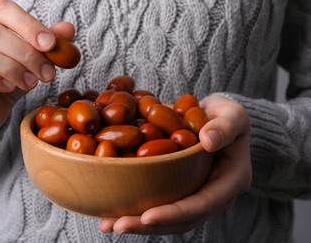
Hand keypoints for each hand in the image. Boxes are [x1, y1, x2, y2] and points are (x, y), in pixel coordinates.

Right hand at [0, 0, 75, 137]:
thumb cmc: (12, 74)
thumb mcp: (35, 58)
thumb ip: (50, 43)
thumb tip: (68, 29)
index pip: (2, 9)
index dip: (28, 25)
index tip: (51, 45)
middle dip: (26, 54)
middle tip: (48, 74)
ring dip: (10, 68)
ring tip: (32, 84)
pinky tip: (10, 87)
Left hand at [99, 94, 251, 234]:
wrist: (217, 119)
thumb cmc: (226, 114)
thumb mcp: (233, 114)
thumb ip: (225, 125)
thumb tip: (209, 141)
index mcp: (232, 181)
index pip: (202, 204)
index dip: (175, 213)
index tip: (147, 216)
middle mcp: (216, 196)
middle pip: (182, 220)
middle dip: (149, 226)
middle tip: (116, 225)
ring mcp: (198, 196)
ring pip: (169, 220)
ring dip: (139, 224)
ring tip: (108, 224)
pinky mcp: (182, 191)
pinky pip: (162, 205)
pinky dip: (138, 210)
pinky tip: (113, 210)